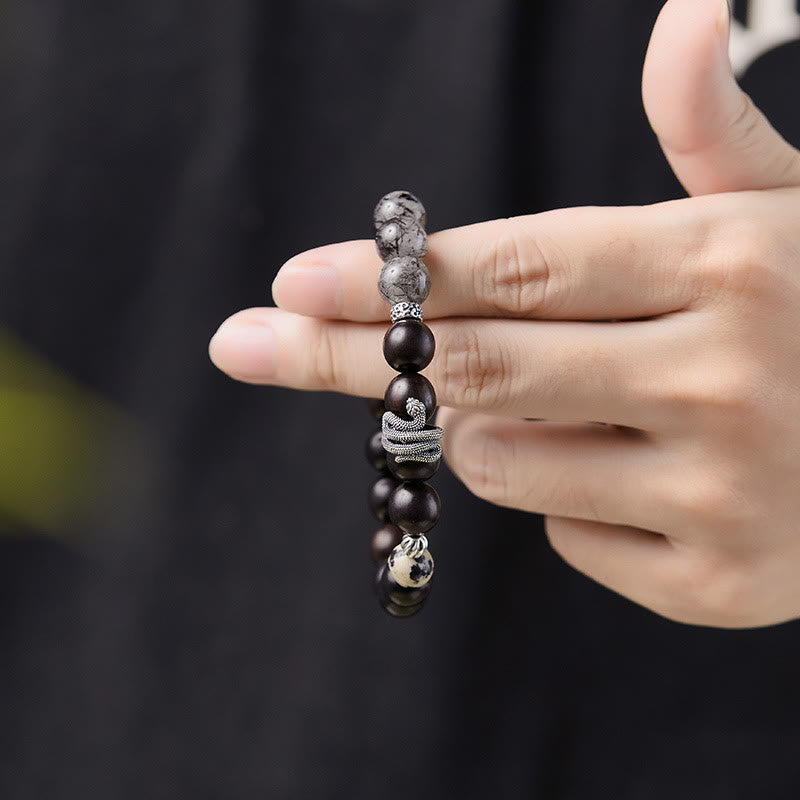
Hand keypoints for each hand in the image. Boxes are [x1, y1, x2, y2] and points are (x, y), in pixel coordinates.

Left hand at [209, 0, 799, 627]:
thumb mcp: (793, 216)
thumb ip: (716, 136)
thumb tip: (682, 15)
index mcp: (726, 265)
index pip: (512, 268)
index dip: (389, 277)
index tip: (292, 283)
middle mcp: (720, 376)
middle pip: (473, 366)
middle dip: (346, 356)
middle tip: (250, 341)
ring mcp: (720, 490)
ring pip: (504, 460)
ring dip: (486, 427)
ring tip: (562, 399)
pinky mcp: (715, 581)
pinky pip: (569, 535)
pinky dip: (566, 498)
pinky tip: (635, 470)